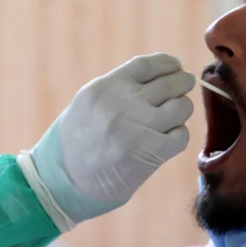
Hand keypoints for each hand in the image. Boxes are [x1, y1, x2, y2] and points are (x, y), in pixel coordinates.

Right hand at [19, 53, 194, 230]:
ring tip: (171, 118)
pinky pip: (181, 136)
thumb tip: (165, 72)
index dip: (167, 63)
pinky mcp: (150, 153)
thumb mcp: (89, 103)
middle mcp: (120, 104)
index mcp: (103, 88)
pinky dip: (178, 136)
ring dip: (181, 111)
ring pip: (181, 107)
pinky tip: (166, 140)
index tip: (176, 66)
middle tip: (184, 87)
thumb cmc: (76, 142)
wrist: (61, 183)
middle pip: (169, 83)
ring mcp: (137, 128)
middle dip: (182, 83)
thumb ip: (120, 88)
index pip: (147, 65)